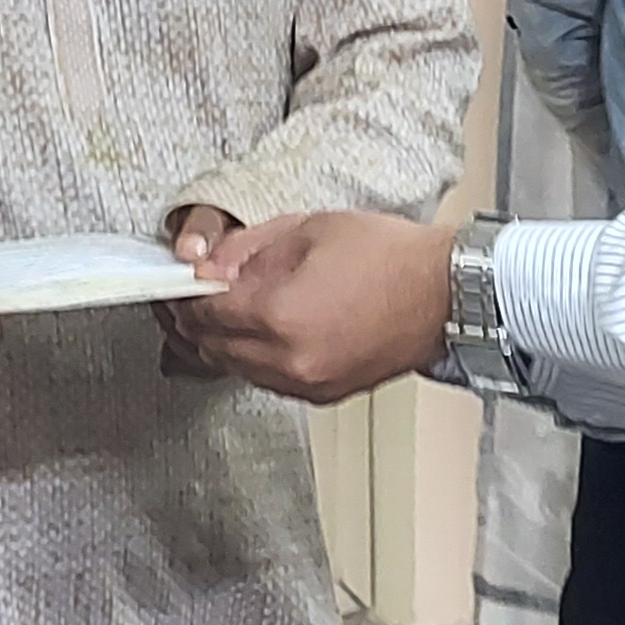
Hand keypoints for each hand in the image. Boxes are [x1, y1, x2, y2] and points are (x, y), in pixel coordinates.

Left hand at [169, 213, 459, 403]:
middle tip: (187, 296)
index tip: (178, 281)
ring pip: (233, 369)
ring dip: (218, 341)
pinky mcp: (321, 395)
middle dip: (191, 320)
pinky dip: (250, 357)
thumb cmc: (389, 257)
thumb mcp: (306, 229)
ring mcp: (306, 384)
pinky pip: (265, 380)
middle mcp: (289, 361)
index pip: (203, 313)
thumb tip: (203, 267)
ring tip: (220, 310)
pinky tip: (254, 332)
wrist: (446, 296)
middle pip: (210, 347)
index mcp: (281, 316)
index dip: (182, 295)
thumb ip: (244, 251)